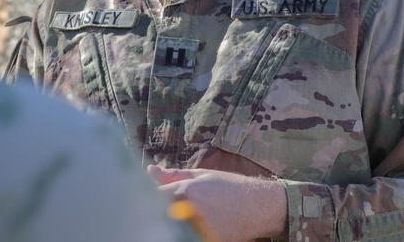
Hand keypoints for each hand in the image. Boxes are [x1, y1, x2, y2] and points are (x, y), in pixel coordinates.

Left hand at [148, 165, 287, 241]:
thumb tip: (150, 169)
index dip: (146, 198)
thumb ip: (174, 175)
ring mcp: (196, 229)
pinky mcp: (204, 240)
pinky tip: (189, 226)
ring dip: (170, 223)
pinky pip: (186, 236)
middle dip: (156, 213)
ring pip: (171, 228)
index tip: (145, 199)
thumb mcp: (202, 176)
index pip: (152, 197)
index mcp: (184, 191)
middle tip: (159, 212)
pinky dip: (184, 232)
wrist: (258, 207)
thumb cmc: (230, 187)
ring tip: (178, 218)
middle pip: (159, 215)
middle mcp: (188, 211)